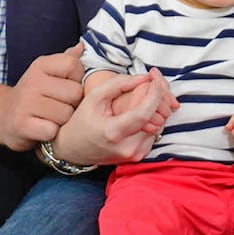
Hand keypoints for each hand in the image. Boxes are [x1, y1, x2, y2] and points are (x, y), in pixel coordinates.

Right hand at [3, 45, 85, 150]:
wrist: (3, 116)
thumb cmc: (33, 95)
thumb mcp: (46, 73)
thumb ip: (66, 60)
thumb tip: (81, 47)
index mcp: (41, 65)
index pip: (73, 64)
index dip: (76, 79)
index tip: (65, 86)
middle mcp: (32, 81)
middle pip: (74, 93)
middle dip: (72, 103)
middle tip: (58, 106)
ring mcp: (26, 103)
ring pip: (66, 114)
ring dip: (62, 121)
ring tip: (50, 118)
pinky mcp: (23, 125)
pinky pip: (52, 131)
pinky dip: (51, 134)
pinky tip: (43, 129)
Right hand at [54, 67, 176, 165]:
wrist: (74, 148)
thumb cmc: (82, 122)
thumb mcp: (94, 97)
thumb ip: (118, 84)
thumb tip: (144, 78)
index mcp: (113, 132)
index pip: (144, 113)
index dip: (154, 95)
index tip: (155, 81)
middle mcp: (127, 147)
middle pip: (156, 119)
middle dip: (157, 98)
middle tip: (153, 84)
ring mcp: (134, 154)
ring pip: (158, 126)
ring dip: (155, 109)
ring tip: (146, 97)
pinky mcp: (138, 156)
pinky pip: (153, 134)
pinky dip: (151, 121)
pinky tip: (141, 112)